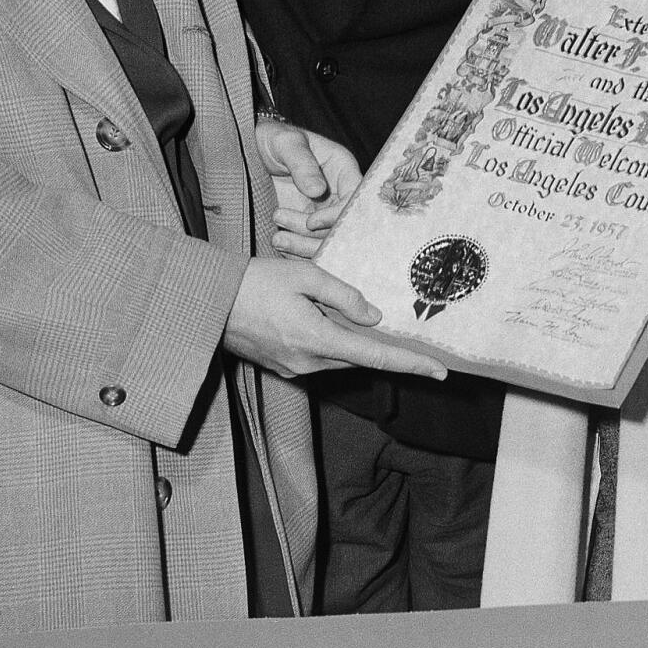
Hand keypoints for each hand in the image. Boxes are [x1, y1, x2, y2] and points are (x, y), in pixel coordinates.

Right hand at [223, 256, 445, 380]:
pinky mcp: (283, 367)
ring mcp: (294, 369)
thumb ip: (345, 296)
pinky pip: (319, 357)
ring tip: (344, 312)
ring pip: (339, 357)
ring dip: (350, 340)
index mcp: (316, 338)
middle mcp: (308, 362)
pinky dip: (329, 342)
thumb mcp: (305, 276)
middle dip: (380, 346)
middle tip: (403, 332)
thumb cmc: (254, 282)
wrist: (208, 301)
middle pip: (358, 357)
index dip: (410, 364)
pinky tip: (321, 319)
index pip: (375, 356)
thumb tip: (373, 316)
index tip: (439, 372)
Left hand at [257, 117, 360, 257]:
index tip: (310, 221)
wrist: (250, 150)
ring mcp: (323, 211)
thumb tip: (318, 190)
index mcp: (342, 170)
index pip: (354, 200)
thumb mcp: (285, 142)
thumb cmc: (272, 139)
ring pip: (326, 241)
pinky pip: (310, 246)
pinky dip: (295, 251)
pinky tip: (278, 242)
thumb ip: (302, 163)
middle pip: (340, 227)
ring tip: (276, 237)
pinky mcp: (307, 226)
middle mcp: (338, 193)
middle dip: (313, 234)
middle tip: (279, 218)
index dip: (336, 216)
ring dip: (302, 245)